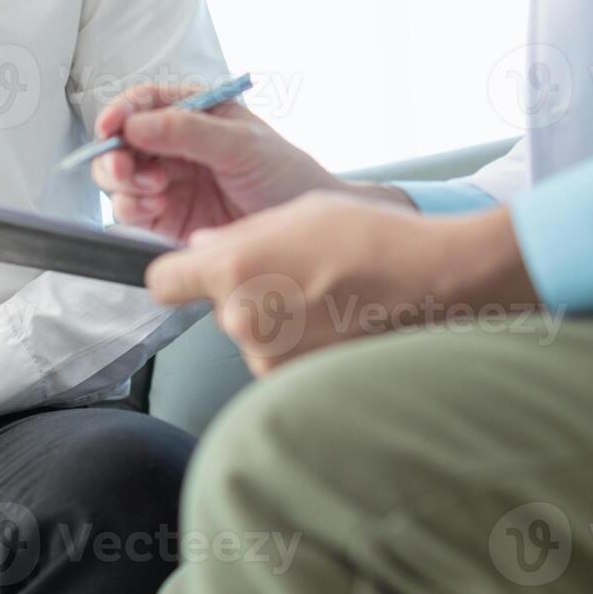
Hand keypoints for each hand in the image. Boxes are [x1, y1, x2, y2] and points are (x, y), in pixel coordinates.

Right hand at [90, 84, 412, 242]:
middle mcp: (175, 146)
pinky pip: (132, 210)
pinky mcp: (166, 219)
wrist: (305, 231)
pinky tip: (156, 209)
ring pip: (121, 178)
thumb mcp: (243, 144)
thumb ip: (189, 132)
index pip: (146, 103)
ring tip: (153, 190)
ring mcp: (169, 182)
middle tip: (126, 169)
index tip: (110, 126)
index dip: (122, 112)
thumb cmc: (285, 175)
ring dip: (124, 183)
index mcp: (195, 113)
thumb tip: (137, 124)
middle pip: (123, 143)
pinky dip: (133, 209)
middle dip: (117, 154)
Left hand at [145, 193, 540, 375]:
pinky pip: (276, 358)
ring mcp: (266, 355)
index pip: (161, 283)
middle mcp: (239, 318)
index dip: (176, 276)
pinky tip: (331, 321)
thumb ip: (238, 234)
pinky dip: (295, 345)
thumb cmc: (370, 238)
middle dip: (240, 293)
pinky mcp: (292, 380)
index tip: (189, 275)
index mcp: (232, 268)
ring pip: (247, 335)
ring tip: (322, 298)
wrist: (430, 281)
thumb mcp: (296, 213)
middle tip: (291, 276)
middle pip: (215, 308)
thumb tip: (200, 246)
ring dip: (270, 321)